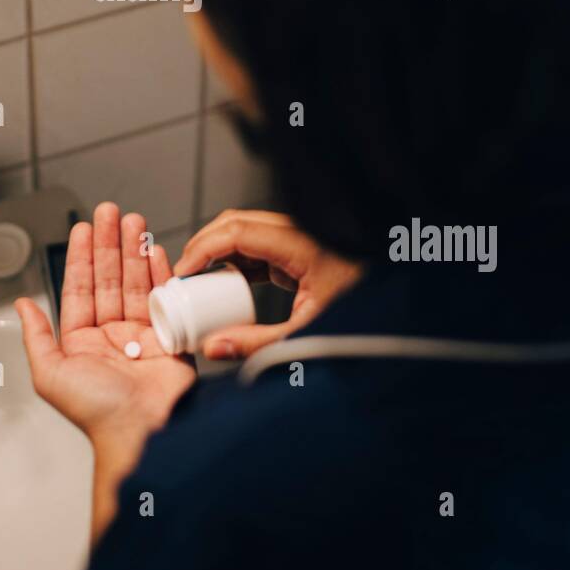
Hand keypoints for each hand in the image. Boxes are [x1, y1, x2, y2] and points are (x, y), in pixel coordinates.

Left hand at [16, 203, 194, 448]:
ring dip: (134, 250)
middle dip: (109, 243)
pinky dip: (161, 273)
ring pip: (135, 282)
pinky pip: (164, 299)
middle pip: (109, 278)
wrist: (141, 430)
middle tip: (110, 212)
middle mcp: (111, 335)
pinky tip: (156, 250)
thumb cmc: (95, 411)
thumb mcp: (50, 374)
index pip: (80, 288)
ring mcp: (142, 334)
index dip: (82, 256)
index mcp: (82, 342)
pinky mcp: (170, 339)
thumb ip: (36, 336)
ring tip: (134, 220)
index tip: (83, 228)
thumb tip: (21, 305)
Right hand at [174, 210, 361, 359]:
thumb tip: (214, 347)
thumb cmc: (359, 314)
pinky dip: (233, 259)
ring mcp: (295, 239)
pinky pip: (254, 246)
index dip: (204, 247)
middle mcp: (296, 233)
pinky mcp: (294, 251)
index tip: (183, 270)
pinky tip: (220, 281)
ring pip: (243, 230)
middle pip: (235, 222)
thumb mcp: (306, 333)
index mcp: (301, 244)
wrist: (387, 308)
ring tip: (195, 279)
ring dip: (216, 249)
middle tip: (182, 274)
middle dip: (203, 244)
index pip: (238, 231)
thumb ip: (258, 342)